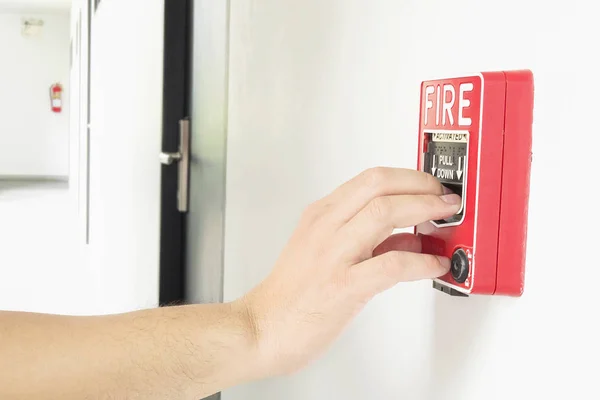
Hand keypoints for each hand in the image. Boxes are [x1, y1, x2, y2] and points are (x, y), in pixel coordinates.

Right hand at [238, 167, 460, 377]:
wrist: (263, 328)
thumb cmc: (291, 295)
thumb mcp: (324, 252)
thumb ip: (369, 241)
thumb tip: (410, 237)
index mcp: (321, 215)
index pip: (370, 179)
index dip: (409, 177)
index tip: (431, 185)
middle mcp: (326, 227)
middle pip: (379, 185)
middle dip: (421, 185)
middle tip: (445, 197)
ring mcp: (333, 254)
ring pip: (385, 213)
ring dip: (425, 210)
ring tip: (446, 218)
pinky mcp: (342, 286)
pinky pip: (391, 264)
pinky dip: (421, 262)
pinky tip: (434, 265)